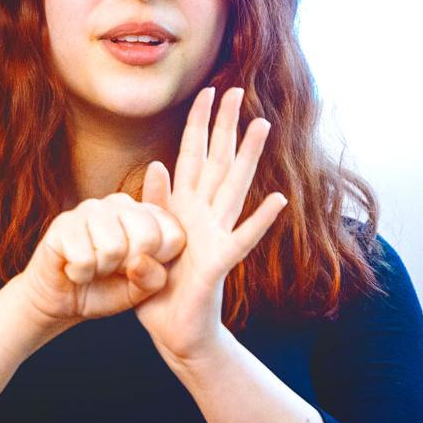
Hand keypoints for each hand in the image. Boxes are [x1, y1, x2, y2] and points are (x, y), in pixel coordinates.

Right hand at [17, 193, 186, 325]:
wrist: (62, 300)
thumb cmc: (106, 289)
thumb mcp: (140, 290)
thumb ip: (155, 277)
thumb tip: (139, 260)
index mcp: (146, 214)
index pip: (173, 233)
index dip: (159, 262)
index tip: (141, 268)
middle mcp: (120, 203)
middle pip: (147, 236)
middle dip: (130, 267)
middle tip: (114, 269)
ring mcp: (89, 209)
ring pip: (113, 247)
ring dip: (102, 270)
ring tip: (94, 267)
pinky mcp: (63, 223)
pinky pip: (84, 257)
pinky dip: (80, 274)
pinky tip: (74, 267)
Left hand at [135, 86, 287, 363]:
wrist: (173, 332)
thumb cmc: (159, 288)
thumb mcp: (145, 242)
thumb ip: (153, 207)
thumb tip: (156, 165)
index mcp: (182, 208)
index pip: (191, 156)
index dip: (198, 124)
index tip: (207, 91)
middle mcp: (203, 215)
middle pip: (217, 161)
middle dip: (225, 125)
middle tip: (237, 90)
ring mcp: (216, 237)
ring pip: (235, 188)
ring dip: (248, 157)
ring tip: (262, 125)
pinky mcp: (221, 263)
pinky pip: (242, 239)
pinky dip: (259, 221)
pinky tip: (276, 200)